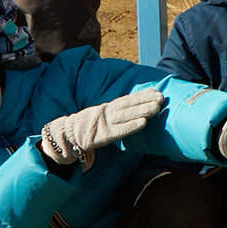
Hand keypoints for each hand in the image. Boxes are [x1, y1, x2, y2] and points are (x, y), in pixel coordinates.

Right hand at [38, 87, 166, 168]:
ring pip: (125, 115)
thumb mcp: (102, 118)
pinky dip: (130, 126)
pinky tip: (143, 123)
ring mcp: (103, 123)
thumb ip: (115, 115)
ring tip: (157, 108)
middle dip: (146, 101)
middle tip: (162, 98)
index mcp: (107, 108)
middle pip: (128, 105)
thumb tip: (134, 111)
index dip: (141, 95)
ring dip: (142, 110)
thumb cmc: (87, 128)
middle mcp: (106, 112)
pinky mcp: (100, 135)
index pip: (127, 99)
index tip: (157, 91)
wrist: (64, 137)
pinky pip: (118, 131)